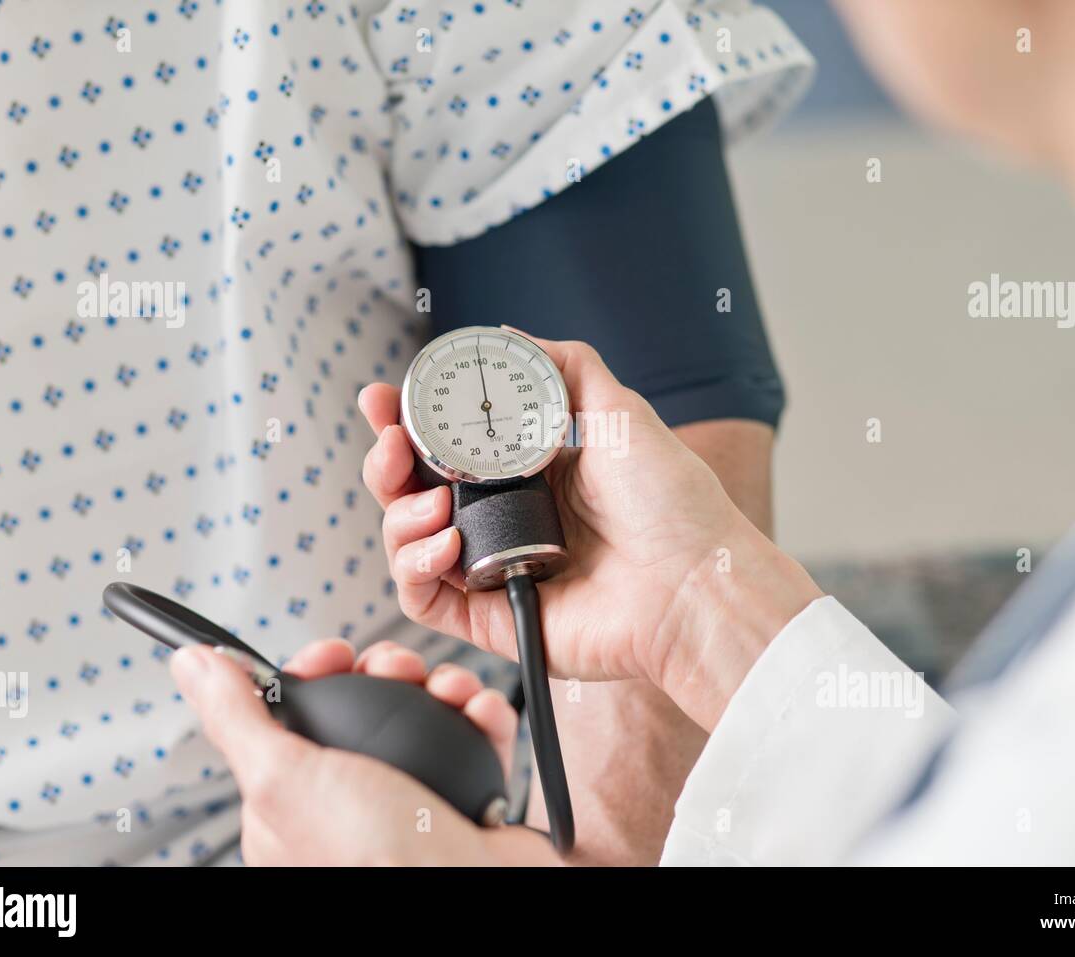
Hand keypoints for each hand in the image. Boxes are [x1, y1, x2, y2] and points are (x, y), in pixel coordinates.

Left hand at [170, 638, 557, 865]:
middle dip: (386, 671)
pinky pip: (477, 737)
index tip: (334, 656)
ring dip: (442, 686)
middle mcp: (356, 799)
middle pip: (366, 703)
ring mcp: (414, 796)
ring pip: (424, 713)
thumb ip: (238, 719)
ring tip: (449, 691)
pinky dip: (483, 716)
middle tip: (396, 670)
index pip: (296, 715)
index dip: (317, 675)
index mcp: (296, 803)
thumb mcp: (284, 779)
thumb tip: (193, 665)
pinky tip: (480, 712)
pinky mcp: (469, 795)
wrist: (471, 890)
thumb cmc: (374, 861)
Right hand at [360, 331, 821, 730]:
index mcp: (528, 473)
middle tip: (390, 443)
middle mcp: (505, 519)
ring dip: (398, 515)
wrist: (693, 583)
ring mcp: (495, 568)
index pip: (445, 445)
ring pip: (406, 542)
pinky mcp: (492, 617)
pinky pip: (421, 598)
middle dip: (386, 463)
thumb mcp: (620, 412)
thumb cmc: (671, 504)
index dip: (405, 421)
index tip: (381, 399)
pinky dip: (413, 567)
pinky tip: (442, 543)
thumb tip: (506, 335)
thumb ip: (565, 368)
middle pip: (412, 491)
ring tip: (432, 502)